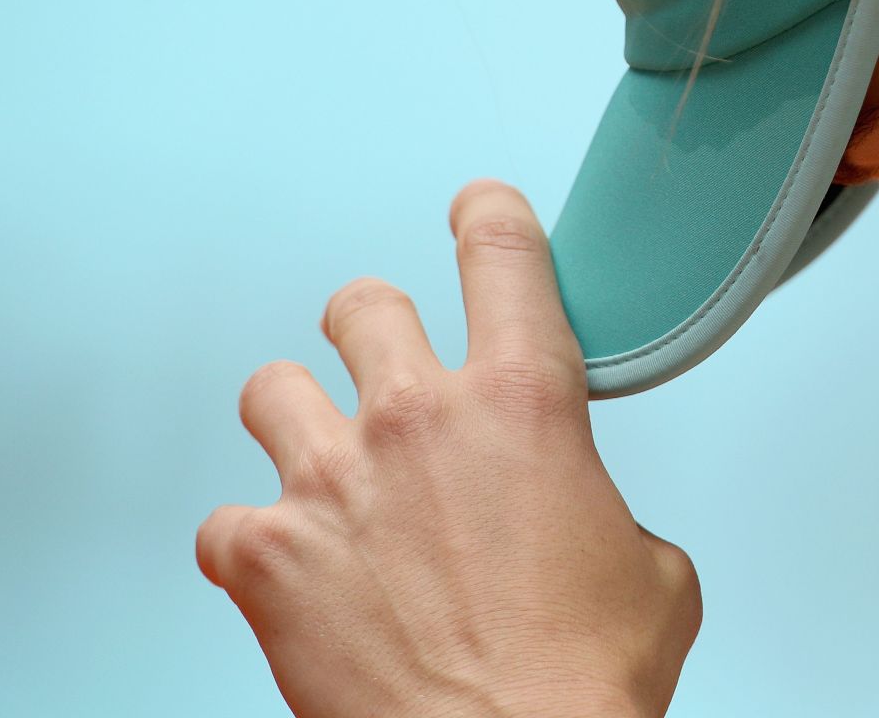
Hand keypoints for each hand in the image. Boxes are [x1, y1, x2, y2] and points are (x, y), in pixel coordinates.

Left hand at [196, 179, 701, 717]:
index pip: (500, 250)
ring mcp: (332, 483)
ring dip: (300, 415)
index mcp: (526, 403)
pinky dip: (253, 542)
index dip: (487, 213)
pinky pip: (224, 521)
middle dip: (377, 329)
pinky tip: (288, 568)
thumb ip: (613, 517)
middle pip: (364, 304)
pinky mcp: (266, 560)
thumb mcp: (654, 574)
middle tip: (391, 369)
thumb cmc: (579, 685)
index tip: (477, 209)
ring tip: (322, 459)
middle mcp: (419, 421)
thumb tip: (594, 536)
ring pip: (273, 388)